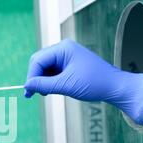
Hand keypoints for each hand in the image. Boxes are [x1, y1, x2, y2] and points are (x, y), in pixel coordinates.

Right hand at [24, 39, 142, 125]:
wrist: (115, 87)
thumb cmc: (95, 83)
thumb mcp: (66, 85)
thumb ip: (43, 85)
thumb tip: (27, 85)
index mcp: (63, 49)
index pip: (38, 60)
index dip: (31, 76)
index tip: (29, 91)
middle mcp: (64, 50)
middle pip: (40, 62)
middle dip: (36, 78)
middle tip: (33, 94)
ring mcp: (67, 57)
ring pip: (45, 68)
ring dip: (43, 81)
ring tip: (45, 93)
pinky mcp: (70, 65)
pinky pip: (53, 72)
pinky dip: (50, 81)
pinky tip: (52, 90)